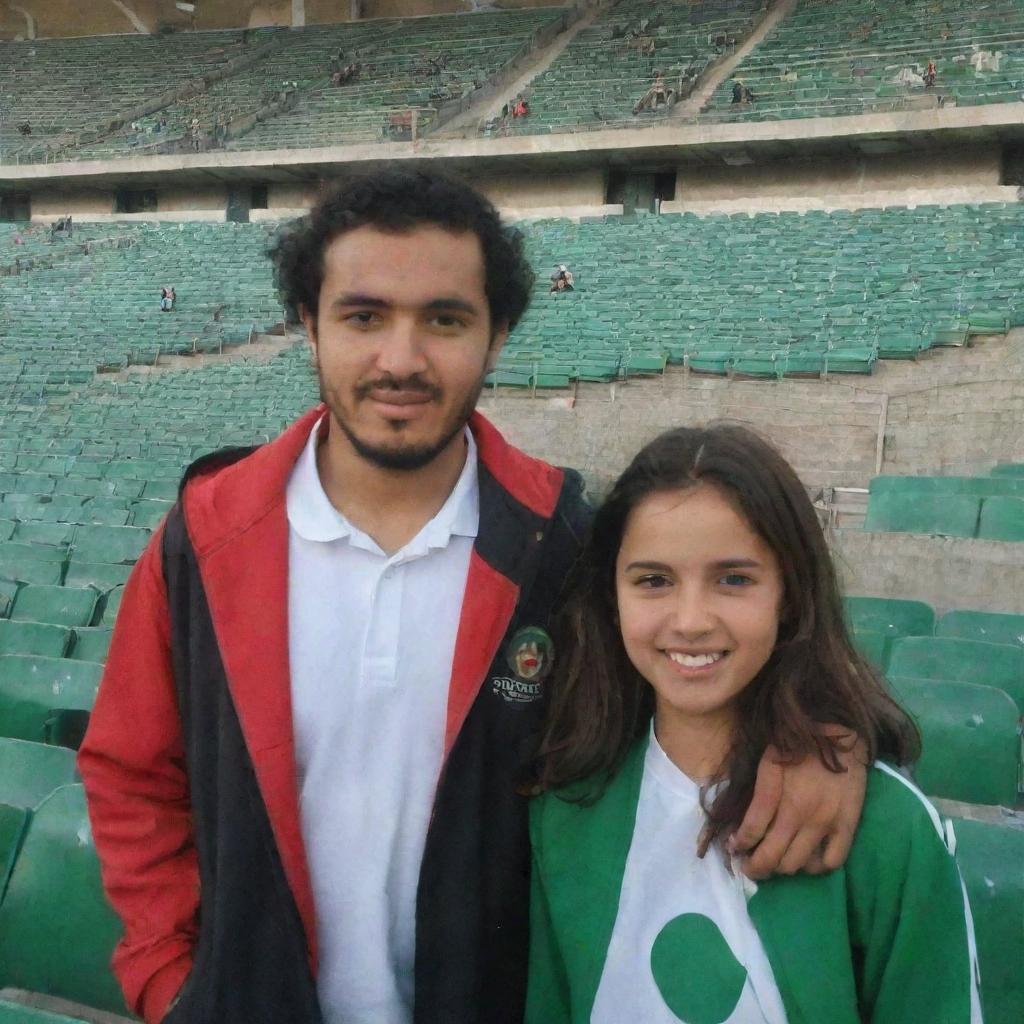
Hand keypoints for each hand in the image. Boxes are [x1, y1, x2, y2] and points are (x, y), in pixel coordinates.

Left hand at [731, 730, 866, 879]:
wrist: (841, 735)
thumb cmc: (799, 745)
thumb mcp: (769, 761)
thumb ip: (758, 793)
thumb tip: (744, 824)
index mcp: (777, 795)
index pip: (751, 833)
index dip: (738, 845)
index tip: (734, 847)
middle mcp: (800, 815)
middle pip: (772, 858)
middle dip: (755, 866)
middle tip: (750, 864)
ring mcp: (826, 823)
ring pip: (797, 865)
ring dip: (781, 867)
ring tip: (776, 860)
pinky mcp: (848, 826)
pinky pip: (831, 862)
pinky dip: (815, 866)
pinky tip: (807, 858)